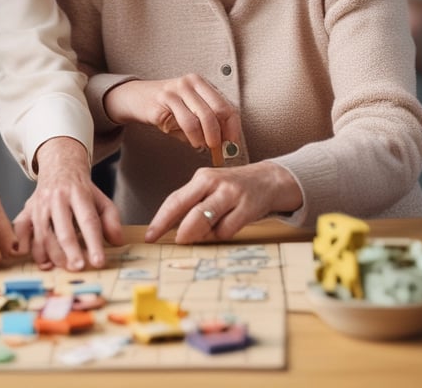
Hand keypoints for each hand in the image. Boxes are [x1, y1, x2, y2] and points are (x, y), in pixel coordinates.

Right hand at [12, 137, 122, 270]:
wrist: (59, 166)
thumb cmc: (81, 189)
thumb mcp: (101, 199)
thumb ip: (111, 219)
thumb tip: (117, 241)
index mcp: (78, 193)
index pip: (87, 220)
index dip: (93, 242)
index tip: (98, 261)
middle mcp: (56, 198)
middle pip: (63, 229)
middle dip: (70, 252)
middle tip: (79, 267)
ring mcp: (39, 204)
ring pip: (43, 234)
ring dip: (52, 255)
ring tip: (64, 266)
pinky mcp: (27, 210)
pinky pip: (21, 229)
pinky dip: (24, 244)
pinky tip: (33, 257)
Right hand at [104, 75, 240, 150]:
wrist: (135, 97)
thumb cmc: (167, 106)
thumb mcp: (189, 109)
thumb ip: (207, 122)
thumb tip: (225, 145)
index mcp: (201, 83)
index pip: (226, 105)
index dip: (233, 127)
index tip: (232, 145)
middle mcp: (190, 82)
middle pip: (218, 111)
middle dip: (221, 134)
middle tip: (219, 149)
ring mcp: (176, 90)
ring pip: (202, 118)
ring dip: (206, 138)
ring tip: (203, 146)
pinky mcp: (163, 101)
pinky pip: (186, 122)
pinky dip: (193, 137)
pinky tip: (192, 142)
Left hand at [144, 161, 302, 243]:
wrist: (271, 179)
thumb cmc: (234, 187)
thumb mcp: (211, 188)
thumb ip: (194, 204)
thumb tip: (173, 230)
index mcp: (201, 178)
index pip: (175, 200)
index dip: (160, 220)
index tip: (150, 237)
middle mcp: (215, 183)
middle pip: (190, 211)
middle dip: (180, 232)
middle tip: (176, 243)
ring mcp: (232, 194)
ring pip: (208, 221)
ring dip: (201, 235)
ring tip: (202, 236)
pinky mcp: (249, 206)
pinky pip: (228, 229)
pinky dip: (221, 235)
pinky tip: (224, 230)